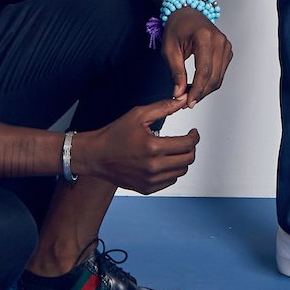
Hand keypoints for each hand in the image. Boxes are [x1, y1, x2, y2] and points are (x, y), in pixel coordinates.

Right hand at [74, 95, 199, 193]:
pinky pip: (169, 181)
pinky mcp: (146, 189)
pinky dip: (171, 171)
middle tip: (186, 140)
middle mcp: (153, 167)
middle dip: (191, 148)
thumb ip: (164, 107)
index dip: (194, 136)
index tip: (193, 132)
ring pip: (180, 172)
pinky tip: (163, 161)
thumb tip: (183, 100)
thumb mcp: (139, 115)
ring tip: (174, 150)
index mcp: (153, 147)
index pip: (187, 144)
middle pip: (188, 160)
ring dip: (182, 160)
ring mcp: (149, 180)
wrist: (94, 156)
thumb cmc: (114, 134)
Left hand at [162, 3, 232, 103]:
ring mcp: (226, 45)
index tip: (188, 102)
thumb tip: (179, 92)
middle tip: (187, 102)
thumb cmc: (177, 27)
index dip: (196, 90)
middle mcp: (219, 41)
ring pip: (219, 77)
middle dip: (200, 93)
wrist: (187, 13)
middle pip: (214, 77)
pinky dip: (210, 82)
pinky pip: (221, 72)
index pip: (204, 71)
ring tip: (190, 94)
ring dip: (205, 90)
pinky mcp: (227, 51)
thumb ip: (175, 71)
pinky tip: (198, 85)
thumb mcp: (169, 49)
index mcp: (205, 37)